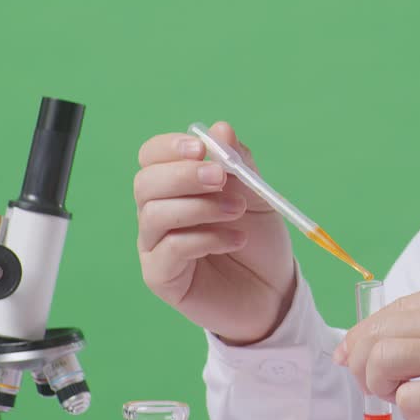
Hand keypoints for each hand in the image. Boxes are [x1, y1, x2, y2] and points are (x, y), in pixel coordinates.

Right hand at [134, 121, 295, 344]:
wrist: (274, 290)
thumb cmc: (260, 241)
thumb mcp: (258, 195)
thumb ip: (239, 164)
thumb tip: (221, 129)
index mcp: (177, 187)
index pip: (152, 156)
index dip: (170, 147)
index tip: (201, 149)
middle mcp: (159, 213)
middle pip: (145, 183)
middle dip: (183, 175)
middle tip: (221, 179)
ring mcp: (155, 246)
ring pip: (154, 214)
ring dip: (199, 207)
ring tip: (238, 212)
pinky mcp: (161, 277)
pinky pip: (168, 250)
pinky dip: (205, 239)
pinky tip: (234, 241)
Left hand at [337, 277, 419, 419]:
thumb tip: (373, 342)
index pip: (397, 307)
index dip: (365, 333)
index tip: (352, 353)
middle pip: (382, 331)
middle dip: (363, 360)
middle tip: (373, 383)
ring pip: (384, 359)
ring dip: (379, 383)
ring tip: (398, 394)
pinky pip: (409, 398)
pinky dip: (407, 407)